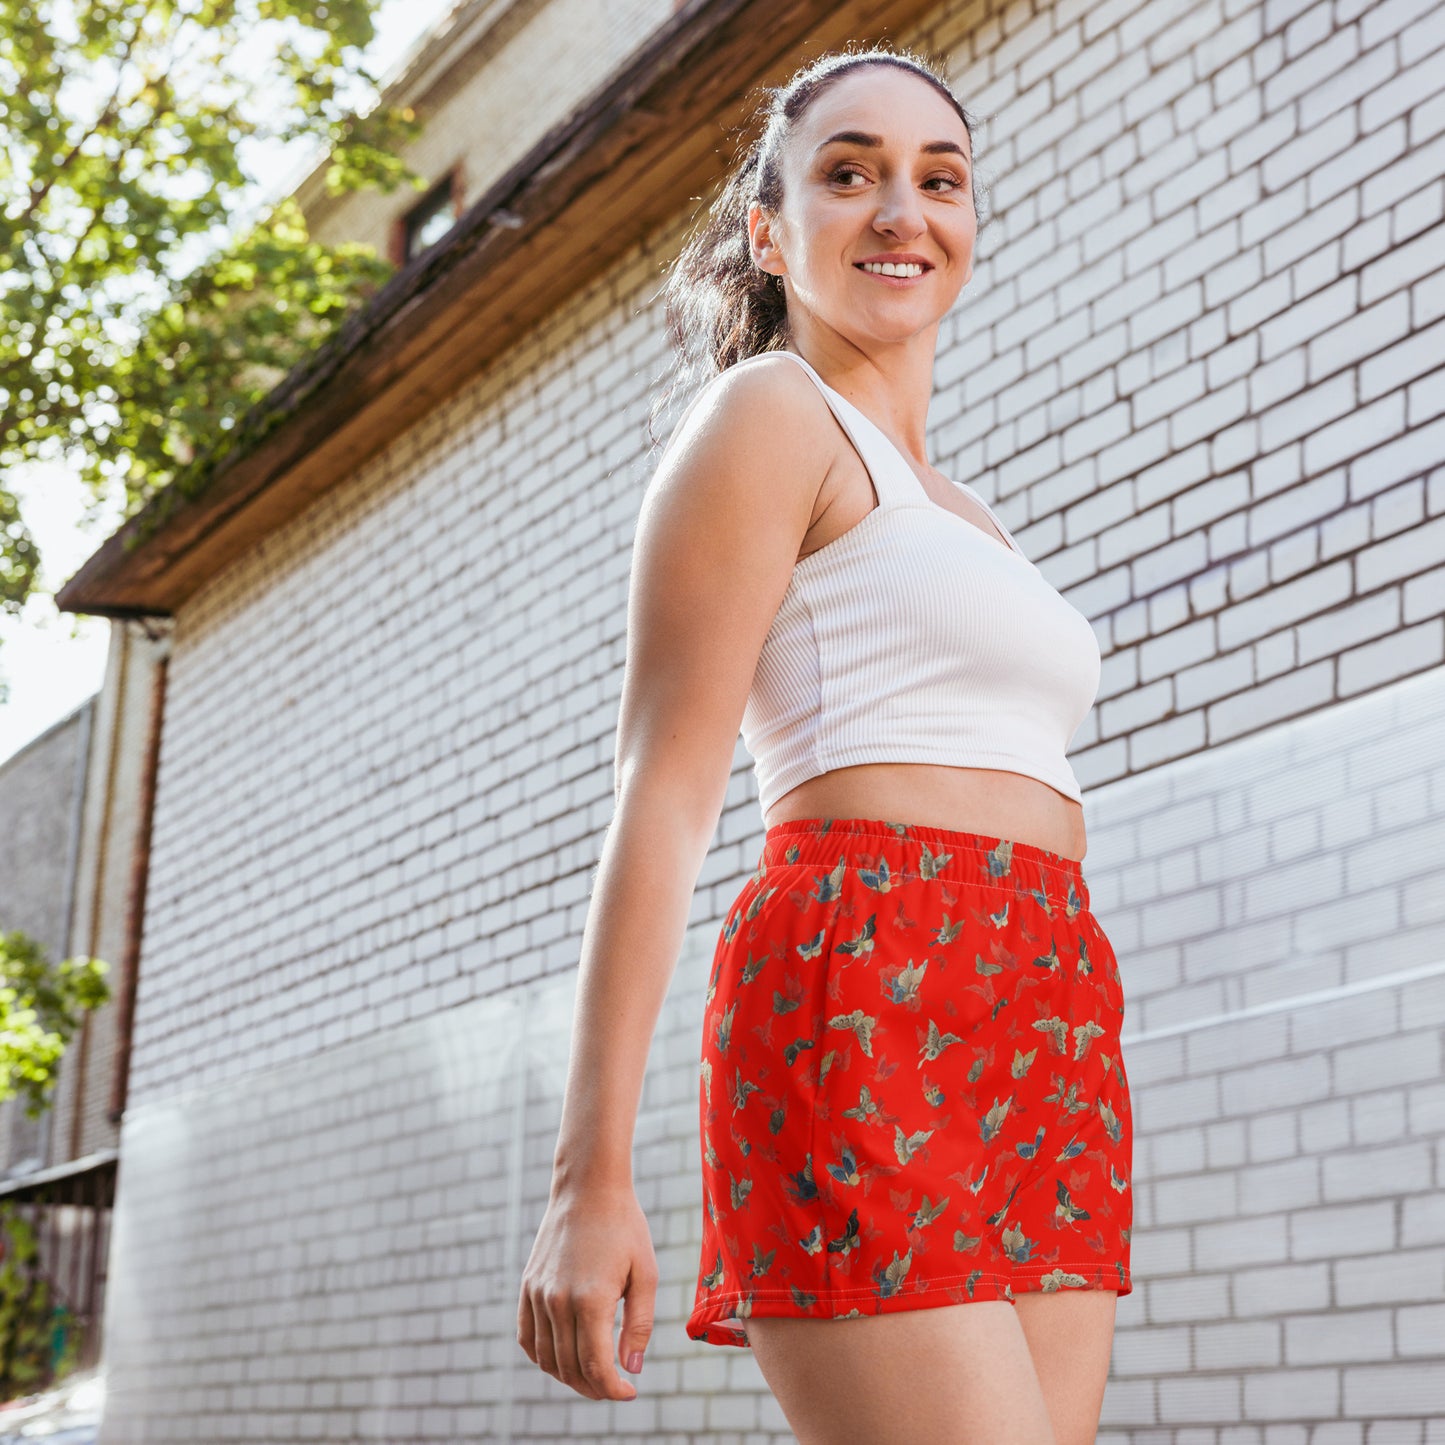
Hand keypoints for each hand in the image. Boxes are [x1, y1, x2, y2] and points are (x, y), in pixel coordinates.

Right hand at [517, 1181, 657, 1400]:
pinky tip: (561, 1358)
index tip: (629, 1392)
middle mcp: (557, 1301)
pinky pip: (526, 1337)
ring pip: (546, 1358)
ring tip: (592, 1376)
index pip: (595, 1366)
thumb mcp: (645, 1273)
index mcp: (590, 1300)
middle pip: (570, 1368)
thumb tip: (631, 1369)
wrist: (589, 1187)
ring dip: (568, 1377)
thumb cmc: (624, 1227)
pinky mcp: (527, 1285)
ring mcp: (538, 1294)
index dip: (612, 1389)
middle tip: (614, 1387)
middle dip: (594, 1387)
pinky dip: (541, 1357)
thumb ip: (640, 1324)